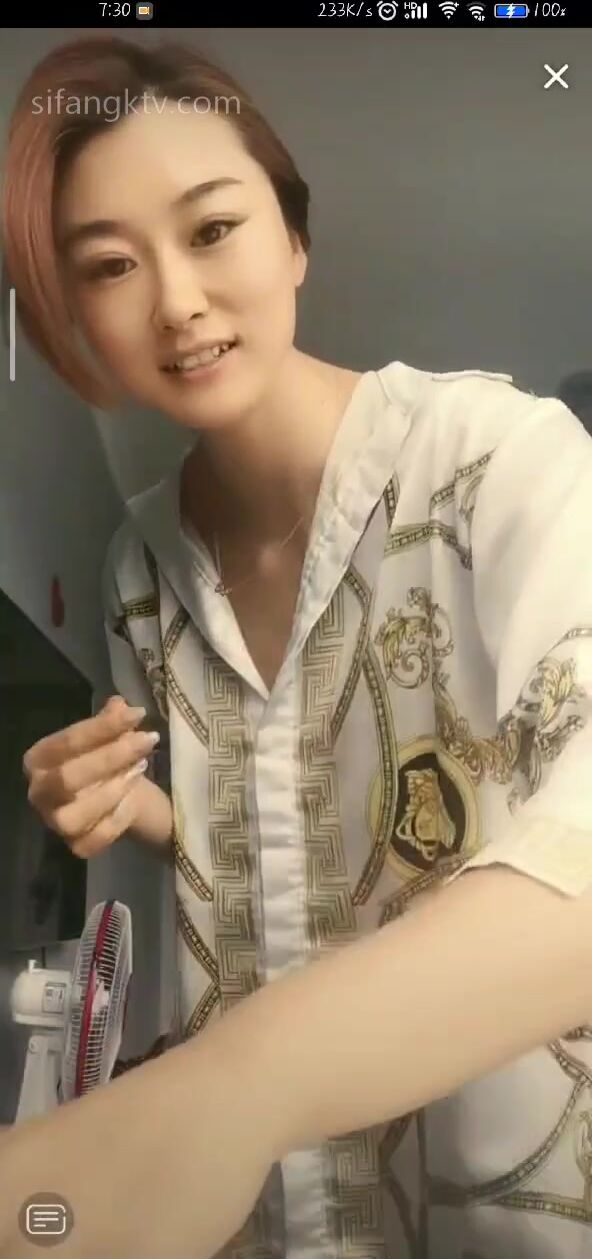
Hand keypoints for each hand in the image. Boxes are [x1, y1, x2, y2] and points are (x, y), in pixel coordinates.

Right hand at [23, 696, 159, 858]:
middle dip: (111, 757)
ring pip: (76, 813)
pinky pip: (96, 837)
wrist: (124, 798)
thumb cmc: (109, 762)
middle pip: (67, 778)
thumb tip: (120, 705)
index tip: (138, 715)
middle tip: (148, 740)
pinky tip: (134, 800)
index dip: (103, 727)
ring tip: (141, 768)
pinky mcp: (77, 847)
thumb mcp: (111, 737)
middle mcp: (39, 792)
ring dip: (114, 789)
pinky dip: (118, 819)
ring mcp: (55, 823)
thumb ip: (111, 720)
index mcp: (39, 758)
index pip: (67, 741)